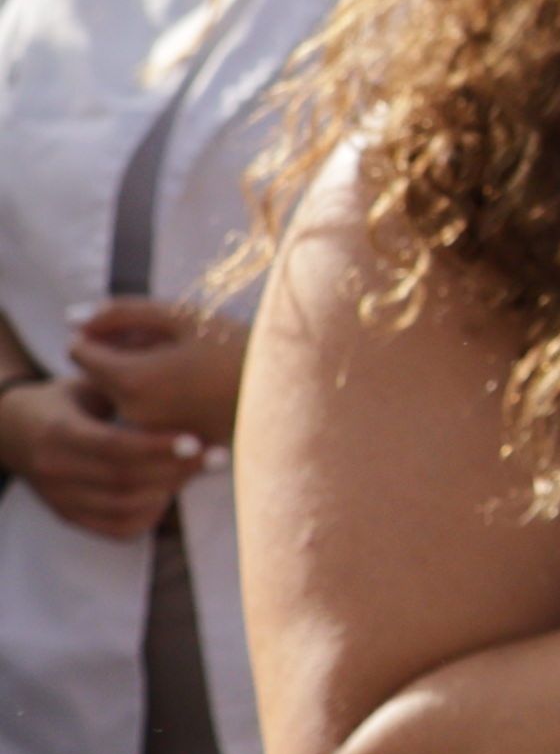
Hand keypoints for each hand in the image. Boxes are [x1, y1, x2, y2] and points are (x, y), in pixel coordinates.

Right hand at [0, 372, 195, 539]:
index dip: (157, 447)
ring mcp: (60, 498)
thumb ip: (122, 390)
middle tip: (217, 455)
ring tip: (200, 470)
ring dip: (171, 491)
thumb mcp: (86, 386)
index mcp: (58, 432)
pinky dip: (151, 515)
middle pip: (125, 481)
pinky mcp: (69, 515)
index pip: (113, 447)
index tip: (196, 440)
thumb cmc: (63, 402)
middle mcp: (55, 469)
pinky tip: (170, 492)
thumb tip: (180, 386)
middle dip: (177, 470)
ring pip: (126, 508)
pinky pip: (118, 528)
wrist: (11, 431)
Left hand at [69, 297, 246, 447]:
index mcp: (131, 379)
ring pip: (121, 391)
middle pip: (99, 372)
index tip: (142, 329)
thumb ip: (120, 312)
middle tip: (171, 344)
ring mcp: (151, 431)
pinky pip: (145, 411)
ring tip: (188, 364)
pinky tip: (195, 385)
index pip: (78, 351)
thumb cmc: (240, 348)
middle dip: (121, 353)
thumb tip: (70, 318)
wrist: (295, 393)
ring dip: (140, 373)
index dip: (103, 333)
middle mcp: (133, 413)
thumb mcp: (181, 316)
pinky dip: (159, 394)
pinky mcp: (169, 441)